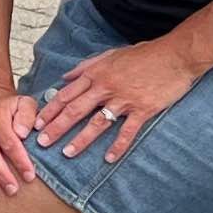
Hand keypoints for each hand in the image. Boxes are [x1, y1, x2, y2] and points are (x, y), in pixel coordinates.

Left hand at [30, 38, 199, 165]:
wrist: (175, 55)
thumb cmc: (143, 54)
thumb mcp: (110, 54)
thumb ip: (86, 66)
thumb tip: (66, 76)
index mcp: (97, 74)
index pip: (67, 95)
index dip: (50, 110)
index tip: (37, 123)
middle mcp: (106, 87)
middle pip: (75, 110)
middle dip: (56, 127)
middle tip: (42, 143)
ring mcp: (125, 100)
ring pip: (97, 122)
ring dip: (81, 139)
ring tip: (67, 153)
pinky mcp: (143, 110)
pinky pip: (127, 131)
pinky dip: (118, 146)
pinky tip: (109, 159)